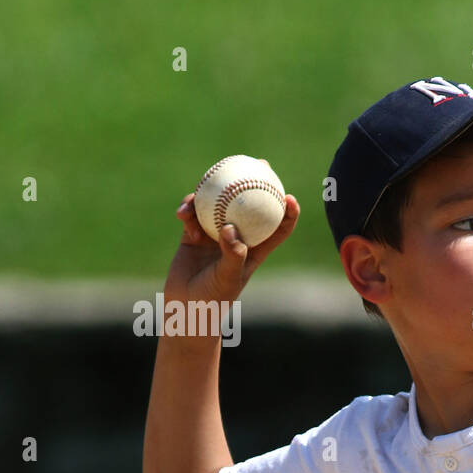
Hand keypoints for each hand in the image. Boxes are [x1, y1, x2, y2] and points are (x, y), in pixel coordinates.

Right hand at [163, 191, 299, 308]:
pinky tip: (182, 213)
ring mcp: (214, 235)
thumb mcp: (228, 278)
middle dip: (256, 184)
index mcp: (254, 251)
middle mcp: (236, 239)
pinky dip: (187, 211)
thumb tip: (230, 228)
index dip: (288, 213)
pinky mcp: (192, 236)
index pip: (277, 229)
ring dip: (213, 193)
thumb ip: (232, 254)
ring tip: (210, 181)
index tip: (290, 197)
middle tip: (259, 165)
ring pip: (216, 205)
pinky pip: (192, 215)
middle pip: (250, 207)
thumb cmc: (214, 297)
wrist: (186, 307)